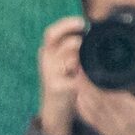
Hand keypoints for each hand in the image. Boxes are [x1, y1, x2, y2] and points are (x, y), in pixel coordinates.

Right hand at [35, 16, 87, 134]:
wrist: (54, 111)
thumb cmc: (64, 82)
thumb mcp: (65, 62)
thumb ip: (73, 48)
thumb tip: (89, 31)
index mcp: (47, 52)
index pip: (52, 32)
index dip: (66, 24)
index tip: (82, 22)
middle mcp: (46, 60)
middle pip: (53, 38)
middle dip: (71, 34)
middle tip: (85, 35)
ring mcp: (49, 74)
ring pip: (65, 55)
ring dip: (79, 54)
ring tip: (86, 59)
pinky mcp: (56, 88)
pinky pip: (73, 76)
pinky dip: (82, 74)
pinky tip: (87, 75)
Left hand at [74, 71, 134, 134]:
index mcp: (131, 110)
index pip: (108, 94)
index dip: (95, 83)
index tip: (88, 71)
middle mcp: (118, 119)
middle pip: (95, 101)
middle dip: (84, 86)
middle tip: (79, 72)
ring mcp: (109, 127)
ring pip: (90, 110)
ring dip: (82, 95)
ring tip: (78, 82)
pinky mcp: (104, 133)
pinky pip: (90, 120)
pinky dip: (83, 108)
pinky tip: (80, 99)